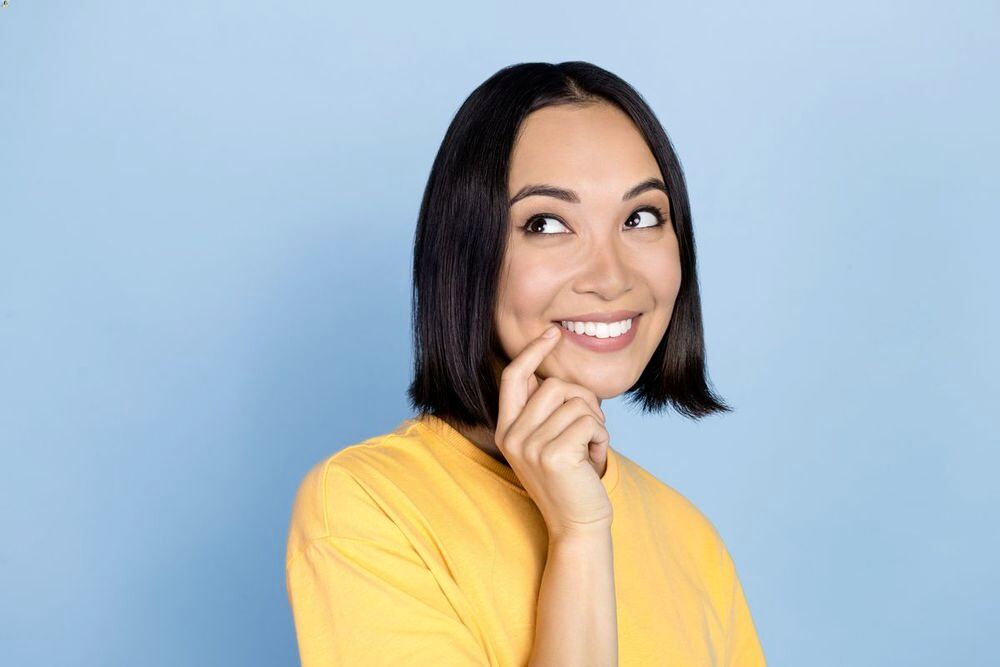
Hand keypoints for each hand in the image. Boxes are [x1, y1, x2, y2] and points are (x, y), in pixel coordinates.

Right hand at [494, 325, 613, 540]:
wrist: (577, 526)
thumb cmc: (570, 480)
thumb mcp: (546, 442)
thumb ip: (543, 411)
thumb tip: (549, 374)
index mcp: (506, 429)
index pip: (512, 377)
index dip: (532, 351)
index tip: (553, 334)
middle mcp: (511, 436)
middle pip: (554, 385)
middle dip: (583, 400)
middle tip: (591, 429)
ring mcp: (530, 446)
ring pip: (576, 402)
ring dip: (595, 422)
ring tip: (590, 449)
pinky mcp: (554, 454)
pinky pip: (589, 422)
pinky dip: (602, 437)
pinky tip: (595, 459)